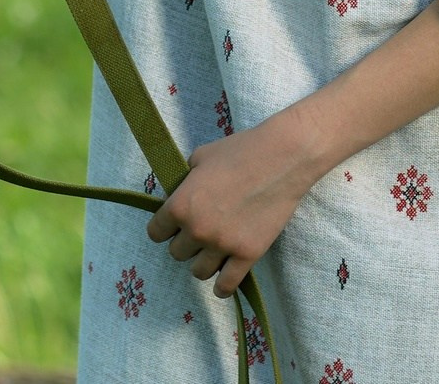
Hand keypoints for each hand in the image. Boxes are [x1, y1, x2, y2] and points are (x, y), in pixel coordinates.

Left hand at [146, 111, 326, 298]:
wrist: (282, 158)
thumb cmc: (240, 151)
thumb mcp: (200, 157)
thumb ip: (185, 181)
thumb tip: (181, 193)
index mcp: (180, 205)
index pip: (155, 233)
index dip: (164, 228)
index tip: (174, 225)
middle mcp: (197, 230)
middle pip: (176, 253)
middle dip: (186, 242)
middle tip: (200, 232)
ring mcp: (222, 245)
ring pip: (198, 272)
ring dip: (203, 262)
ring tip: (212, 252)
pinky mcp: (248, 254)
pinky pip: (227, 285)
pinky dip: (222, 287)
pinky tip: (222, 283)